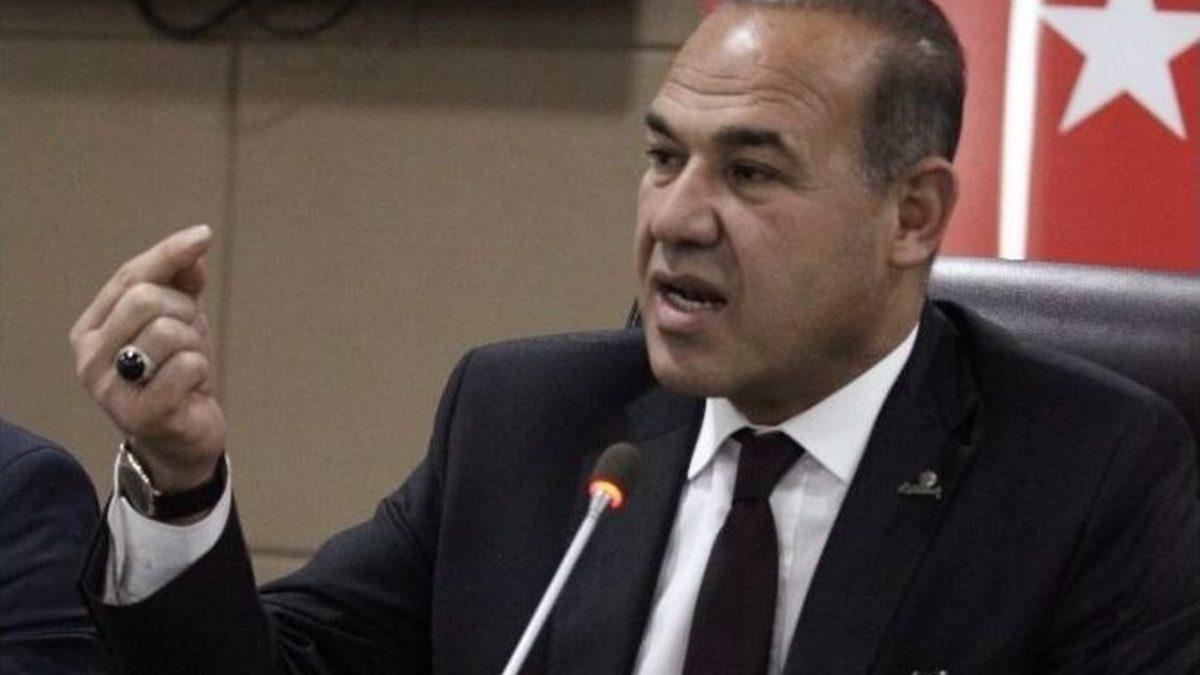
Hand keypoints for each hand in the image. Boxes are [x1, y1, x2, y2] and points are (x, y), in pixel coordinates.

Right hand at [70, 225, 224, 491]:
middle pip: (146, 299)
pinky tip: (191, 389)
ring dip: (195, 344)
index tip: (203, 235)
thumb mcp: (179, 323)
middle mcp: (89, 357)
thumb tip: (193, 249)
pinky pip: (186, 366)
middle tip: (190, 338)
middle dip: (184, 310)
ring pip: (169, 331)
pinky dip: (200, 371)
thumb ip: (179, 284)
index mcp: (90, 329)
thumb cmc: (177, 376)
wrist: (184, 439)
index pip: (129, 276)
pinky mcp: (140, 414)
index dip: (169, 253)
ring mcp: (110, 388)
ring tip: (187, 368)